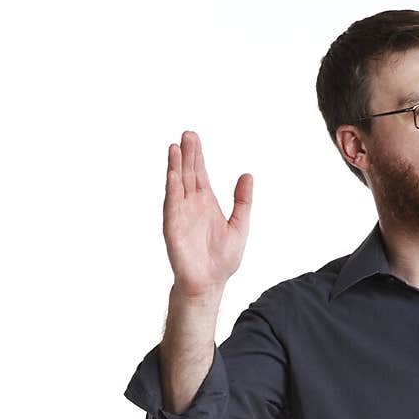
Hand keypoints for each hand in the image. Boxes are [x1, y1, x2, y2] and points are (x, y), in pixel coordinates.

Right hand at [163, 130, 252, 297]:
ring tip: (175, 147)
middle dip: (186, 154)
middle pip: (188, 173)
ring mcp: (181, 214)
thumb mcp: (240, 225)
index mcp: (206, 203)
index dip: (197, 156)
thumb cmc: (222, 259)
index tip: (194, 138)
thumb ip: (243, 201)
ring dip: (175, 166)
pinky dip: (172, 187)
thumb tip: (247, 175)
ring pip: (177, 184)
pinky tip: (173, 173)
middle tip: (186, 134)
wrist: (209, 283)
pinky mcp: (173, 226)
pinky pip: (172, 203)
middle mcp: (191, 205)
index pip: (199, 173)